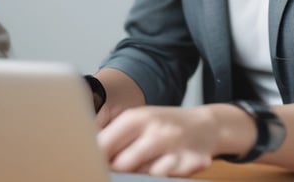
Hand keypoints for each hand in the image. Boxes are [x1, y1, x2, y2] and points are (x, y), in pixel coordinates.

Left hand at [97, 105, 215, 177]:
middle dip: (117, 172)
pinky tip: (165, 167)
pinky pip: (167, 177)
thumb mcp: (138, 120)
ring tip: (143, 167)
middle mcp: (156, 129)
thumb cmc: (163, 125)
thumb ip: (115, 136)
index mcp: (137, 117)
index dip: (96, 158)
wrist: (206, 125)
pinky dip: (162, 176)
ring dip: (139, 175)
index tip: (92, 164)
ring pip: (145, 174)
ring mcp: (175, 146)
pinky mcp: (192, 162)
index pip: (105, 143)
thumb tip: (88, 154)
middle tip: (116, 170)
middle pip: (122, 163)